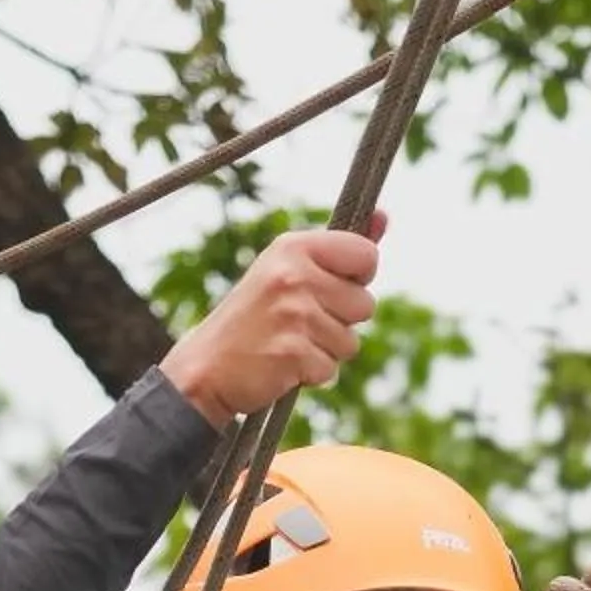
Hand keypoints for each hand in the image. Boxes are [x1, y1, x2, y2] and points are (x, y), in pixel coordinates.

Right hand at [159, 218, 386, 424]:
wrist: (207, 366)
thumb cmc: (253, 318)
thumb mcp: (287, 271)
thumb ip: (338, 250)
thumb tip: (383, 216)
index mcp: (293, 247)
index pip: (365, 255)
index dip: (358, 277)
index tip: (333, 287)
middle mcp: (294, 275)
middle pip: (365, 304)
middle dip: (341, 321)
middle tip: (300, 322)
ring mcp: (294, 314)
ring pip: (350, 342)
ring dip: (326, 350)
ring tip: (290, 342)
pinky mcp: (294, 353)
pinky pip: (331, 369)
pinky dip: (312, 374)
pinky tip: (283, 364)